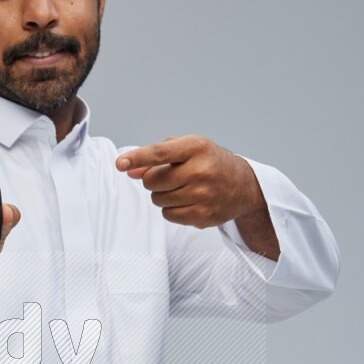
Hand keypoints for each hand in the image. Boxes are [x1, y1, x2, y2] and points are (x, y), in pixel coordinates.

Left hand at [115, 135, 264, 227]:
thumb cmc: (210, 163)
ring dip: (162, 196)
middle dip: (153, 181)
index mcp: (196, 147)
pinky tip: (187, 201)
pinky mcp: (203, 215)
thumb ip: (155, 157)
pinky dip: (171, 210)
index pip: (160, 153)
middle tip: (168, 178)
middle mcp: (201, 170)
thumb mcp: (186, 150)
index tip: (121, 164)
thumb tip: (129, 171)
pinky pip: (168, 215)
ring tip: (181, 189)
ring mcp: (203, 195)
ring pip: (158, 200)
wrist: (243, 185)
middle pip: (153, 181)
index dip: (137, 158)